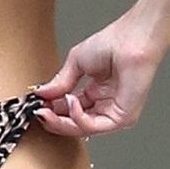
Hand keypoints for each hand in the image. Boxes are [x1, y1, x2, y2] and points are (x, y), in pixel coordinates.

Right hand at [31, 14, 166, 136]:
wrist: (132, 39)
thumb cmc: (113, 43)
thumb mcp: (76, 62)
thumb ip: (60, 82)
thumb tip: (42, 94)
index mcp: (96, 92)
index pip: (70, 110)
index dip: (52, 109)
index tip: (37, 105)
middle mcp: (105, 104)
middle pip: (74, 123)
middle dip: (54, 120)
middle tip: (40, 112)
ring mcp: (114, 112)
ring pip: (82, 129)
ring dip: (62, 121)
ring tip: (49, 109)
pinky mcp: (122, 118)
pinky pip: (94, 126)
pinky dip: (78, 117)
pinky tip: (70, 102)